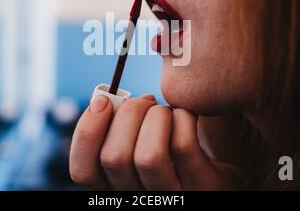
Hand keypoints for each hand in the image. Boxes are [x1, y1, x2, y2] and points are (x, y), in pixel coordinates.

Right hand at [69, 94, 241, 189]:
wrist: (217, 180)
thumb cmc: (172, 155)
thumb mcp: (139, 147)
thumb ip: (120, 131)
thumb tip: (110, 99)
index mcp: (117, 189)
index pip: (82, 170)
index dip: (87, 131)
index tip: (102, 101)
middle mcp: (138, 200)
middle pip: (114, 158)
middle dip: (127, 114)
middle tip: (145, 101)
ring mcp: (172, 198)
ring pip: (149, 156)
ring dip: (156, 117)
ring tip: (165, 111)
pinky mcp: (204, 187)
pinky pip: (184, 146)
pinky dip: (182, 118)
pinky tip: (187, 115)